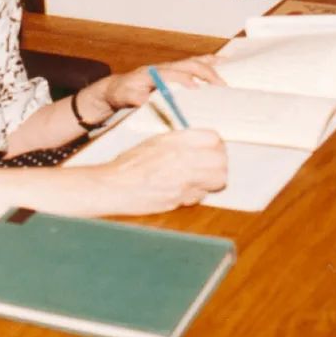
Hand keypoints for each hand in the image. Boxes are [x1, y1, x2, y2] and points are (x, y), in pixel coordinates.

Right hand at [98, 129, 227, 213]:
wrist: (114, 185)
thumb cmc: (129, 164)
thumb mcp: (154, 142)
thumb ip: (179, 142)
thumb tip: (200, 146)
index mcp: (177, 140)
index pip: (214, 138)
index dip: (215, 145)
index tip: (211, 150)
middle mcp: (184, 157)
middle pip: (221, 160)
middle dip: (218, 165)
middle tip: (209, 167)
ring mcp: (184, 179)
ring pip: (218, 180)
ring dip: (211, 181)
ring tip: (198, 180)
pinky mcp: (181, 198)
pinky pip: (200, 196)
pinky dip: (195, 195)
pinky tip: (182, 191)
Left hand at [102, 56, 224, 111]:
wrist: (117, 87)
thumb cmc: (121, 93)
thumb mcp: (123, 97)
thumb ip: (134, 98)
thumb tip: (145, 100)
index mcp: (151, 73)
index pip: (171, 74)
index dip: (184, 79)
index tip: (197, 88)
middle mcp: (162, 67)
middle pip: (188, 65)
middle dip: (206, 73)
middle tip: (221, 86)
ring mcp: (169, 67)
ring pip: (193, 62)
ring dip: (211, 67)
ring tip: (226, 76)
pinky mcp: (174, 69)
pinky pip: (193, 63)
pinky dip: (209, 61)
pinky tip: (223, 62)